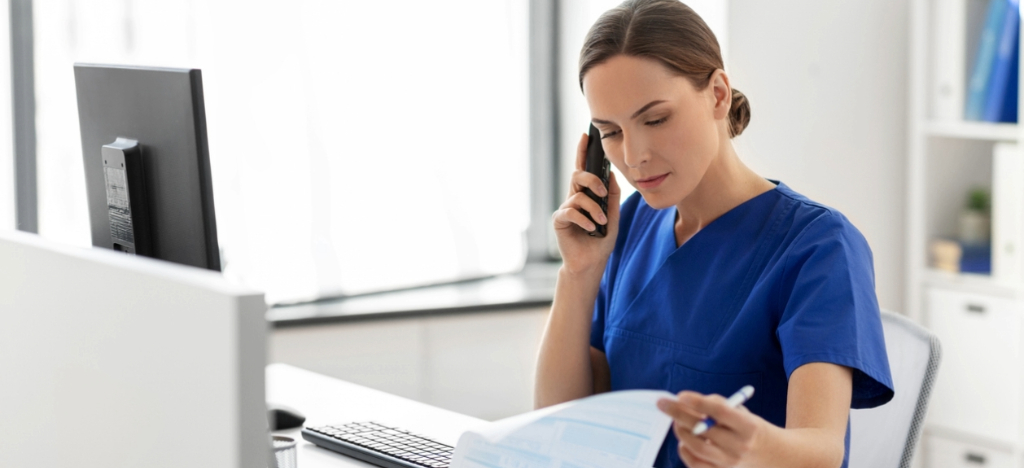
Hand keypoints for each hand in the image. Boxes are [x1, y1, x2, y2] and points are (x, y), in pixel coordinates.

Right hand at [552, 132, 621, 274]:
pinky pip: (570, 212)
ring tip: (601, 222)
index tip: (586, 136)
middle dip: (592, 179)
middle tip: (603, 192)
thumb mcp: (613, 216)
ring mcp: (566, 209)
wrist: (591, 263)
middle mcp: (574, 198)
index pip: (584, 169)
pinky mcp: (559, 221)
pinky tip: (591, 229)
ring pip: (578, 195)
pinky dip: (584, 219)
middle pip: (578, 175)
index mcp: (586, 195)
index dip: (583, 152)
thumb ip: (613, 196)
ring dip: (593, 208)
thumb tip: (612, 175)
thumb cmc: (601, 241)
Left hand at [657, 391, 766, 467]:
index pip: (720, 412)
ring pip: (697, 447)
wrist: (770, 455)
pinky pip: (696, 464)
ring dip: (681, 431)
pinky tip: (683, 441)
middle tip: (663, 403)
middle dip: (679, 414)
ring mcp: (730, 463)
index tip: (680, 395)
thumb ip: (716, 405)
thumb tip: (685, 402)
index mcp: (748, 426)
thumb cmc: (748, 428)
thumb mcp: (741, 411)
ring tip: (676, 421)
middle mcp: (740, 446)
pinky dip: (685, 451)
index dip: (698, 402)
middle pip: (704, 430)